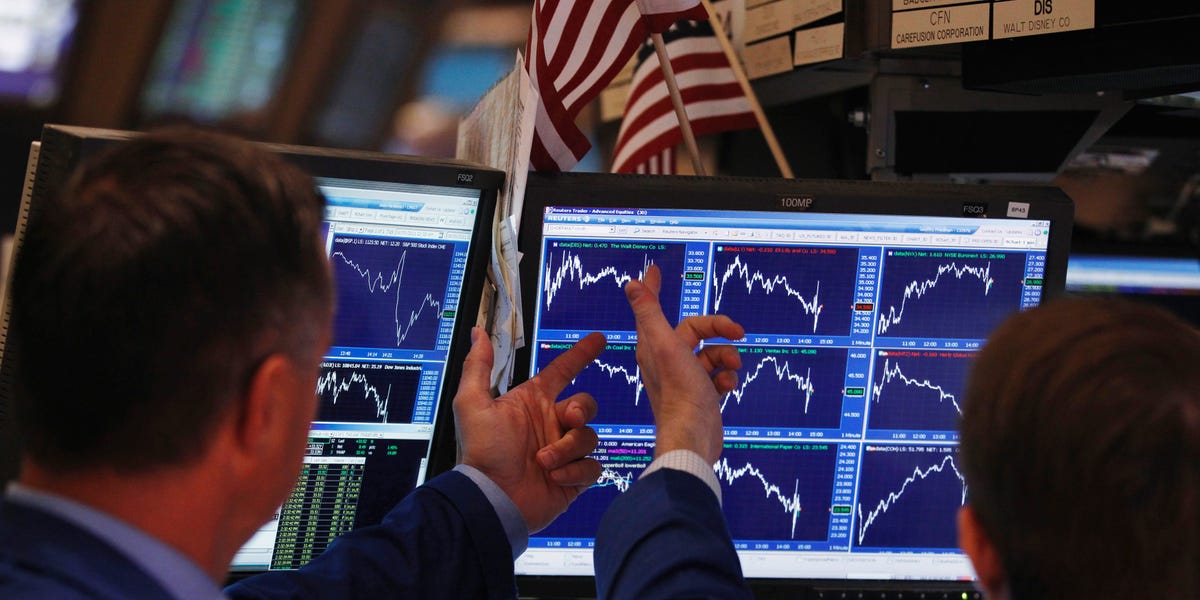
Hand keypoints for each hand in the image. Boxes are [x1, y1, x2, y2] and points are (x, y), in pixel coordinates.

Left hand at [454, 327, 605, 531]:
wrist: (492, 498)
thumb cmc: (482, 451)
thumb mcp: (472, 403)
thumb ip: (478, 366)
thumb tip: (477, 331)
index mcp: (533, 403)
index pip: (563, 372)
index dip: (580, 355)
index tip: (599, 339)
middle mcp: (551, 424)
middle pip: (586, 405)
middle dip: (581, 409)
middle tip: (569, 418)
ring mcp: (563, 452)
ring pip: (589, 437)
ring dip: (567, 448)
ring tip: (543, 461)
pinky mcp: (573, 478)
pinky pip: (592, 467)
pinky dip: (574, 471)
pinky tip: (553, 477)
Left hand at [625, 265, 743, 463]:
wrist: (695, 437)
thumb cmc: (679, 393)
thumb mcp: (665, 346)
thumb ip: (650, 313)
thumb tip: (631, 283)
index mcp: (654, 345)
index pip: (653, 308)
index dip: (654, 288)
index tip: (654, 270)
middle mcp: (667, 360)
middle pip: (697, 330)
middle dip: (720, 330)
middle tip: (738, 333)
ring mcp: (686, 378)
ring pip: (713, 353)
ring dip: (728, 357)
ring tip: (731, 371)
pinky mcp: (702, 394)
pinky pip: (720, 375)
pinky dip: (728, 378)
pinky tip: (727, 388)